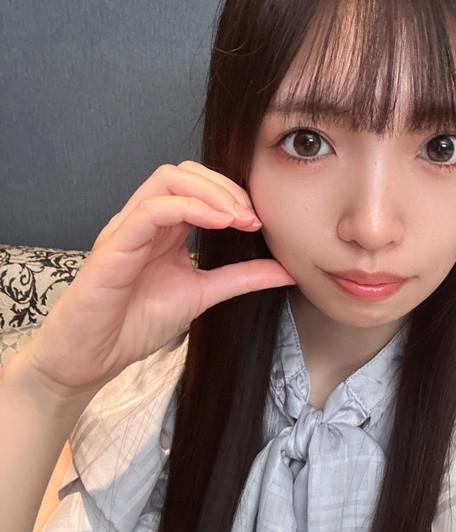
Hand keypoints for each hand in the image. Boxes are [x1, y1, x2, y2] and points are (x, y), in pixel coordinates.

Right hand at [17, 160, 295, 398]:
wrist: (91, 358)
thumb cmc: (137, 323)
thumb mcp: (203, 294)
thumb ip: (242, 278)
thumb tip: (288, 270)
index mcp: (164, 228)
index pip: (197, 186)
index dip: (232, 194)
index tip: (259, 222)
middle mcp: (144, 220)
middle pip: (183, 173)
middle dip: (224, 187)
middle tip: (252, 217)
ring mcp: (127, 229)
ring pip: (167, 181)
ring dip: (212, 193)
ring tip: (239, 219)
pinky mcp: (114, 246)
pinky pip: (151, 211)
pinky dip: (190, 209)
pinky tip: (219, 223)